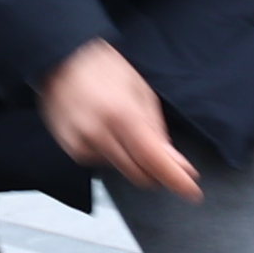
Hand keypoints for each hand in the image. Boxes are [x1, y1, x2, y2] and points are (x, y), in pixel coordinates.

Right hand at [39, 40, 198, 197]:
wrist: (61, 60)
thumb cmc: (103, 69)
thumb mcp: (140, 91)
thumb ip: (157, 130)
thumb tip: (176, 163)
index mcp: (122, 114)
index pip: (154, 160)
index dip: (176, 180)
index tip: (192, 192)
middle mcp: (99, 133)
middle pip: (139, 173)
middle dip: (158, 172)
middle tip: (169, 160)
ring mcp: (82, 144)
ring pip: (122, 169)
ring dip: (133, 159)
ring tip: (125, 128)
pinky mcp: (71, 150)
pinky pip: (103, 163)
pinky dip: (113, 153)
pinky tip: (107, 130)